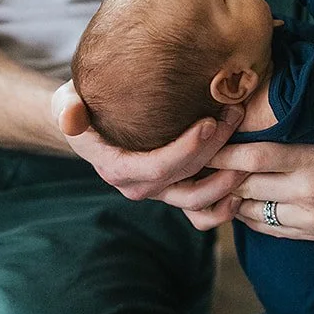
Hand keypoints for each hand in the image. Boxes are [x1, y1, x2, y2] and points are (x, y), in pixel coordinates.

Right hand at [51, 79, 244, 206]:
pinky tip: (242, 185)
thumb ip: (68, 108)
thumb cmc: (81, 107)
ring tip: (247, 153)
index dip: (186, 149)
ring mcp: (159, 191)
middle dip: (215, 151)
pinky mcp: (174, 189)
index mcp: (117, 168)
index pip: (157, 165)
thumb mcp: (66, 101)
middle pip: (184, 178)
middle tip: (236, 116)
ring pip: (196, 200)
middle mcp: (139, 186)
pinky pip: (200, 212)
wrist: (91, 124)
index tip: (209, 123)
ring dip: (225, 181)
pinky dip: (222, 206)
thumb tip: (69, 118)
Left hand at [203, 128, 313, 240]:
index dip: (224, 149)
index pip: (254, 155)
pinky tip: (242, 199)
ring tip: (215, 178)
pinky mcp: (313, 234)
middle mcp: (308, 190)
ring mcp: (310, 216)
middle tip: (197, 160)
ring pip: (251, 210)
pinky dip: (248, 214)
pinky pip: (268, 227)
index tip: (206, 137)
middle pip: (245, 185)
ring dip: (230, 195)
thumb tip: (303, 55)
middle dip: (218, 174)